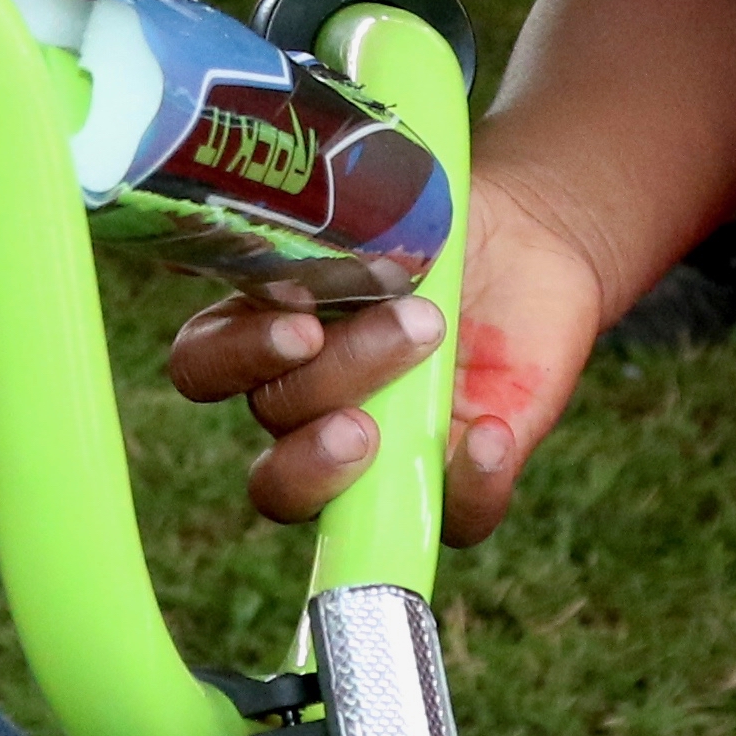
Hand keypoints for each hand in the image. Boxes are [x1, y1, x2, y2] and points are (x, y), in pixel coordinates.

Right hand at [162, 180, 621, 536]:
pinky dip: (468, 484)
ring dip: (370, 438)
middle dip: (332, 378)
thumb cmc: (439, 228)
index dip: (237, 356)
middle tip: (404, 333)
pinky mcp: (447, 481)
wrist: (530, 243)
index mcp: (271, 331)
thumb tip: (310, 234)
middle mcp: (307, 403)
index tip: (304, 323)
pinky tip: (489, 432)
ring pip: (331, 488)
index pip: (205, 364)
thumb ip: (340, 231)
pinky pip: (448, 521)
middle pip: (274, 418)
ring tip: (437, 362)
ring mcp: (375, 451)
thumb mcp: (389, 214)